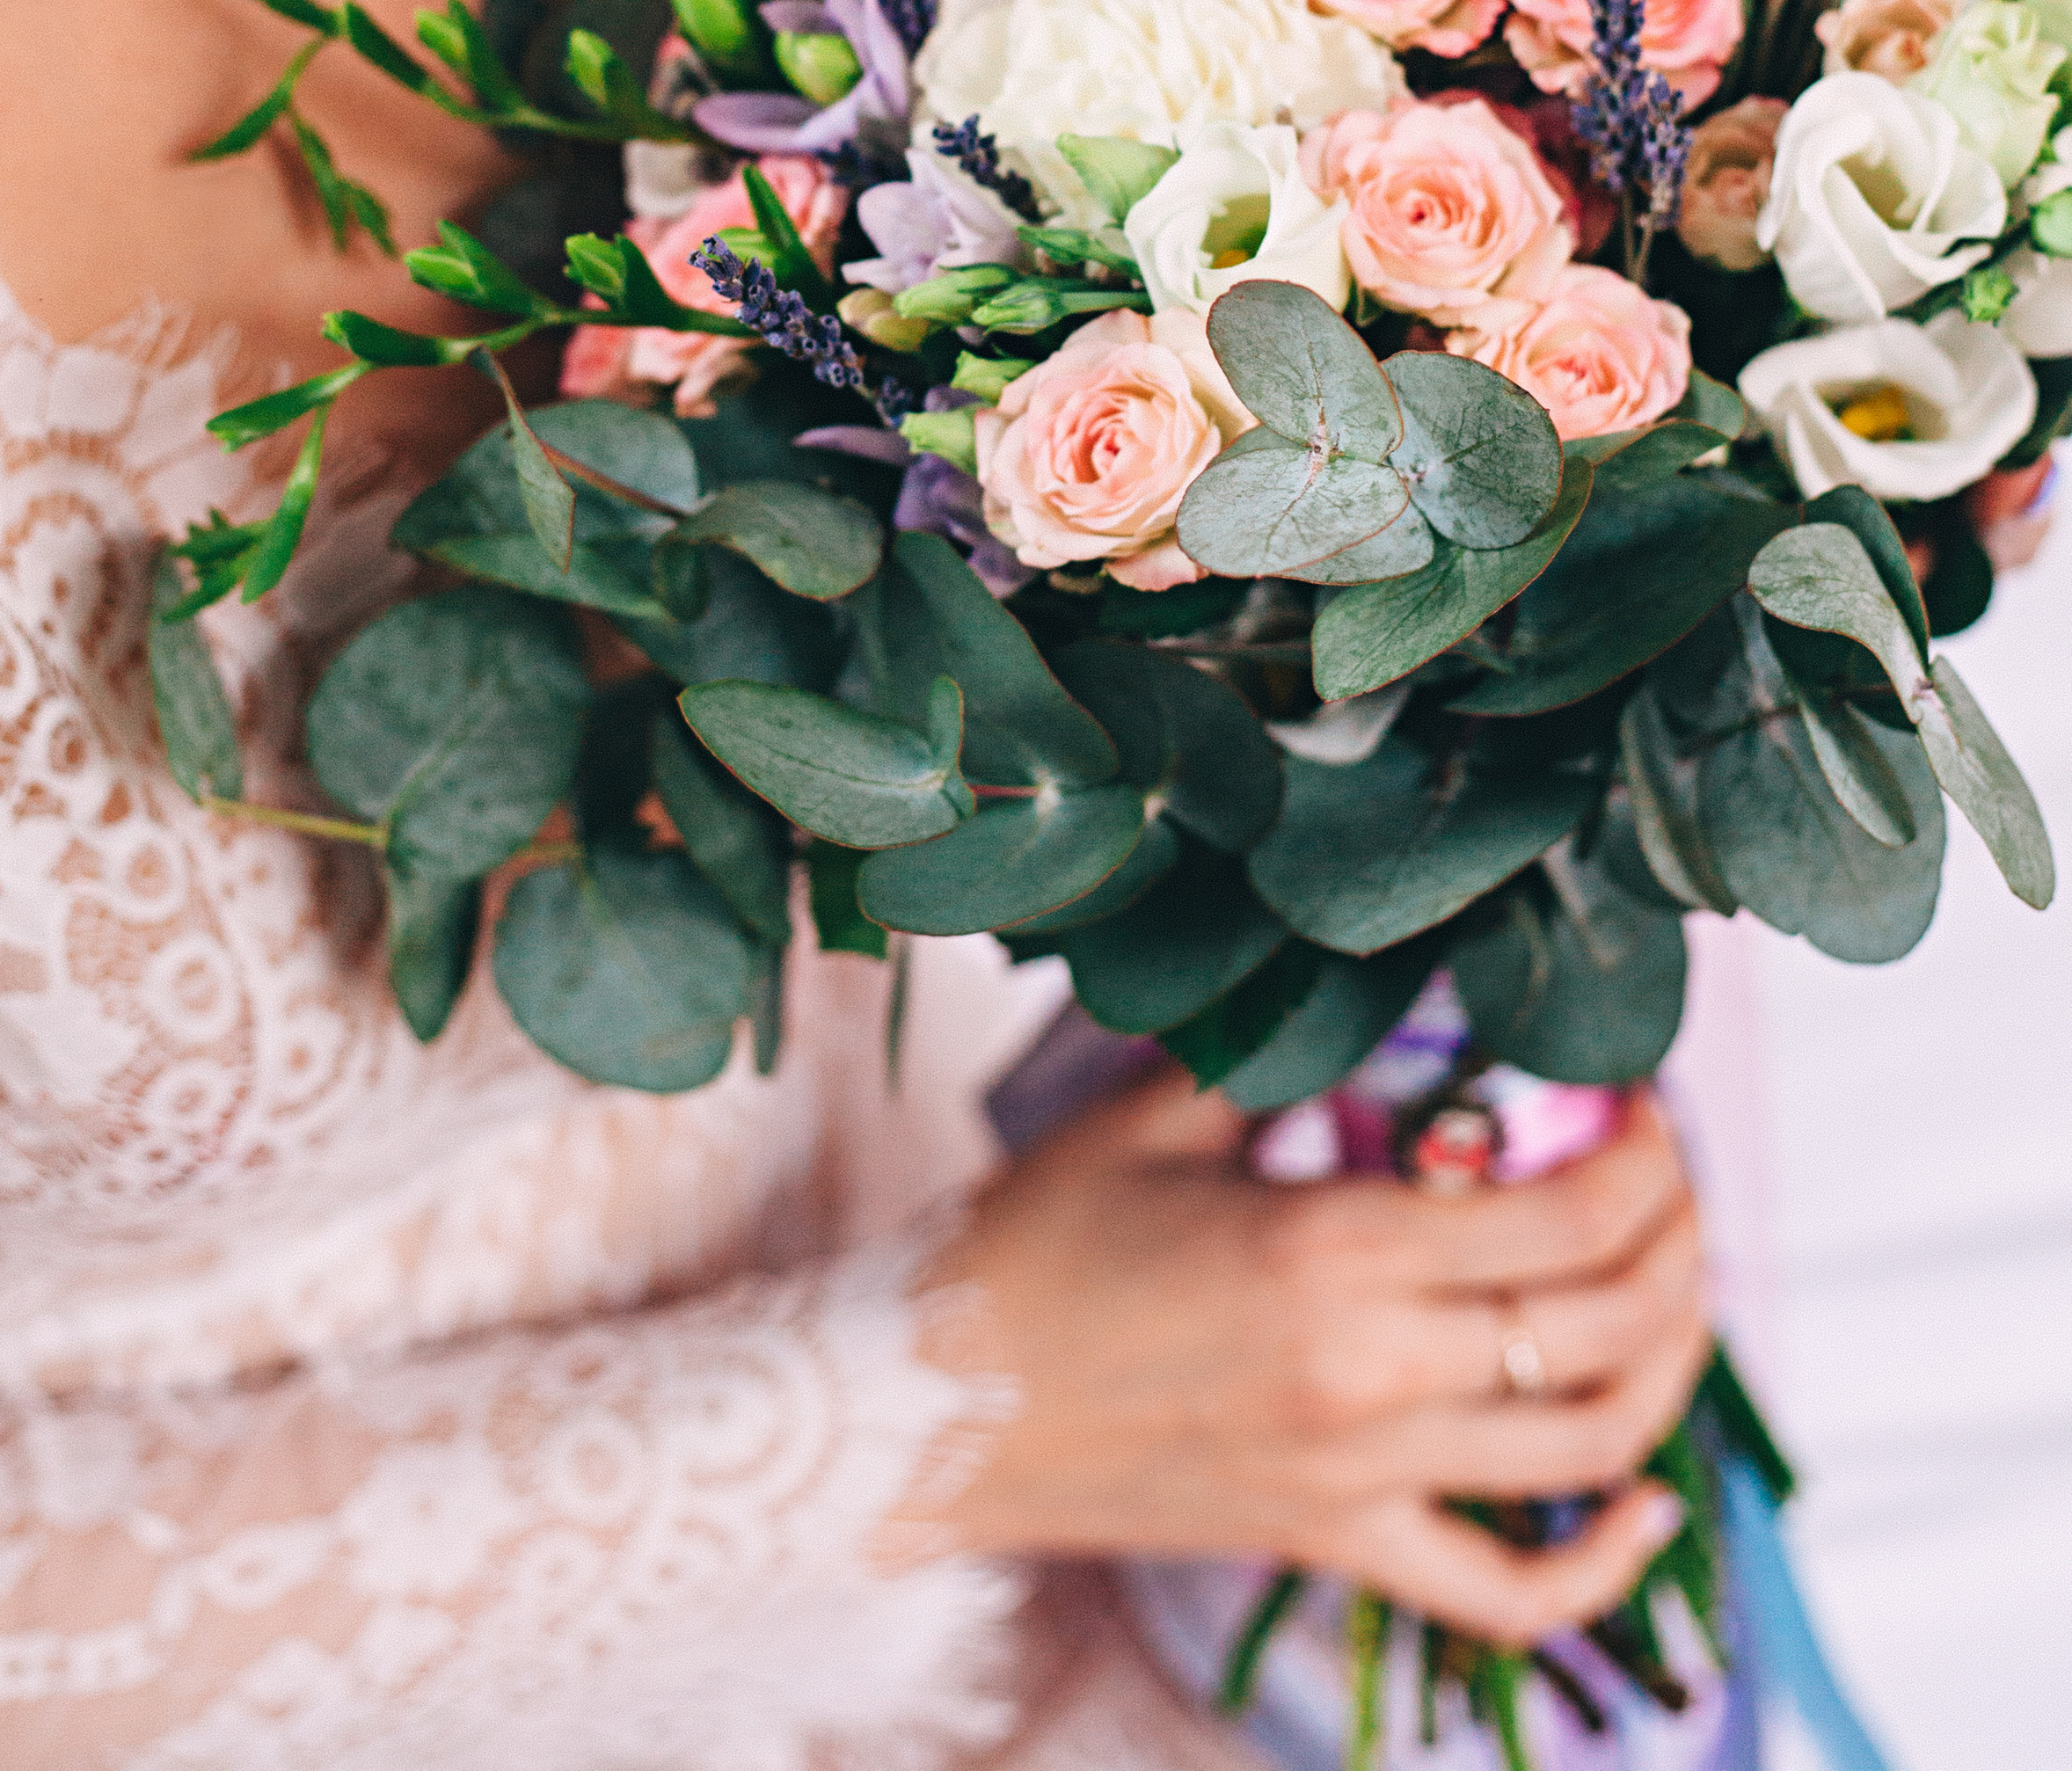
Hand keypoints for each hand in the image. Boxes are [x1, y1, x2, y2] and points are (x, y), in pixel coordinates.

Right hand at [929, 1072, 1704, 1648]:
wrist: (926, 1405)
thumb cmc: (1031, 1247)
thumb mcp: (1158, 1119)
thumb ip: (1287, 1062)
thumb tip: (1396, 1008)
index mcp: (1332, 1252)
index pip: (1563, 1215)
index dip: (1640, 1154)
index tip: (1642, 1102)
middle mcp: (1371, 1376)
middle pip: (1607, 1324)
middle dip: (1677, 1238)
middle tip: (1670, 1177)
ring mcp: (1361, 1479)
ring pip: (1594, 1450)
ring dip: (1671, 1366)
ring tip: (1673, 1291)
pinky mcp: (1335, 1545)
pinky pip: (1505, 1595)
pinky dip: (1602, 1566)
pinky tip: (1645, 1506)